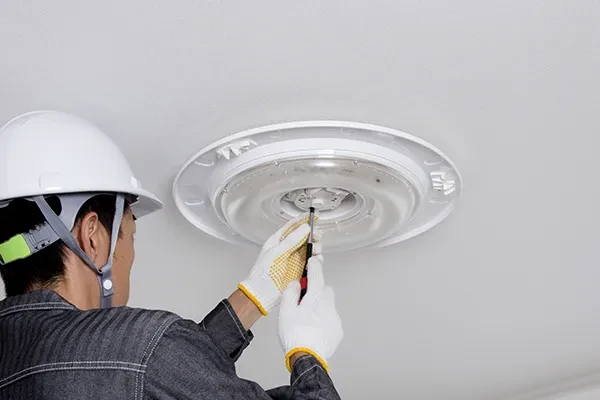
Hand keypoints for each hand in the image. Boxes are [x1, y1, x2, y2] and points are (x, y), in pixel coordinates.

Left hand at [238, 213, 321, 315]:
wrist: (262, 296)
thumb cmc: (262, 275)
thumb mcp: (276, 254)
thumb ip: (291, 240)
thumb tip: (304, 228)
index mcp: (277, 241)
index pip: (292, 226)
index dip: (303, 220)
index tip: (314, 216)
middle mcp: (286, 248)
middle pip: (304, 236)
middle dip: (312, 235)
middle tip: (316, 236)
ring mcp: (294, 259)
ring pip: (309, 248)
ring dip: (315, 247)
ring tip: (315, 251)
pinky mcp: (300, 270)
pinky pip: (311, 261)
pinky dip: (316, 260)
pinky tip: (315, 261)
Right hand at [278, 256, 342, 372]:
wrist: (308, 358)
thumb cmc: (295, 334)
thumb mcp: (286, 311)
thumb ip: (291, 293)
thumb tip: (295, 284)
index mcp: (316, 297)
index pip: (317, 275)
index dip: (314, 266)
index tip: (312, 260)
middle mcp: (329, 305)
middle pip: (324, 290)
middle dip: (316, 291)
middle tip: (303, 300)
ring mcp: (335, 318)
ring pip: (328, 306)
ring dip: (319, 308)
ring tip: (306, 320)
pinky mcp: (338, 331)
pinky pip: (331, 319)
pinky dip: (323, 321)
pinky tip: (313, 330)